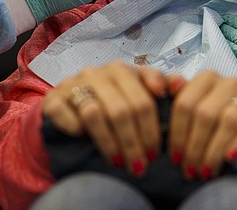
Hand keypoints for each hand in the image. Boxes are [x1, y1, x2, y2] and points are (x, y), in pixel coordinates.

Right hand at [42, 61, 167, 175]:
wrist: (68, 103)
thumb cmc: (111, 99)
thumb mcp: (137, 92)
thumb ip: (163, 86)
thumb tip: (181, 86)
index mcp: (123, 71)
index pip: (144, 98)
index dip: (151, 128)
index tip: (155, 153)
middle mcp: (100, 73)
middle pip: (122, 109)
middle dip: (134, 143)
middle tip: (140, 166)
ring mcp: (75, 83)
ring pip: (95, 113)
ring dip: (109, 143)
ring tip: (119, 163)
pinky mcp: (55, 98)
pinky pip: (65, 113)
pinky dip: (76, 129)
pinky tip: (84, 140)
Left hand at [167, 71, 236, 180]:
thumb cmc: (218, 117)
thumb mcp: (196, 106)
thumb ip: (178, 96)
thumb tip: (167, 85)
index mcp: (206, 78)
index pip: (185, 103)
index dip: (177, 134)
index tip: (174, 159)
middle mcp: (228, 82)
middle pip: (205, 114)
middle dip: (194, 147)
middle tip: (190, 170)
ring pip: (229, 120)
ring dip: (214, 150)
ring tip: (206, 171)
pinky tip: (230, 157)